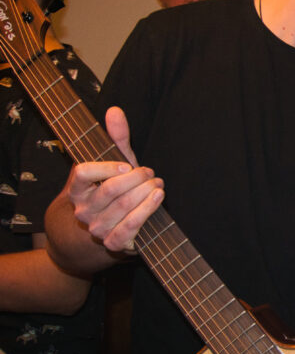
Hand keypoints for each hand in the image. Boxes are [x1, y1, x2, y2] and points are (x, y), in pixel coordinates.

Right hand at [66, 106, 163, 252]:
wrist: (109, 226)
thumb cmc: (115, 188)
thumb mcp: (115, 163)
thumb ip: (116, 138)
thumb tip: (115, 110)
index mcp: (77, 189)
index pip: (83, 173)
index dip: (107, 167)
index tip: (128, 164)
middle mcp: (83, 210)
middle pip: (111, 190)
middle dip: (138, 178)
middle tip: (151, 173)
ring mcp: (97, 228)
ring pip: (124, 207)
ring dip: (147, 192)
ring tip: (158, 184)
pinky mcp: (113, 243)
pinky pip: (130, 227)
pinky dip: (147, 210)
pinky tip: (158, 197)